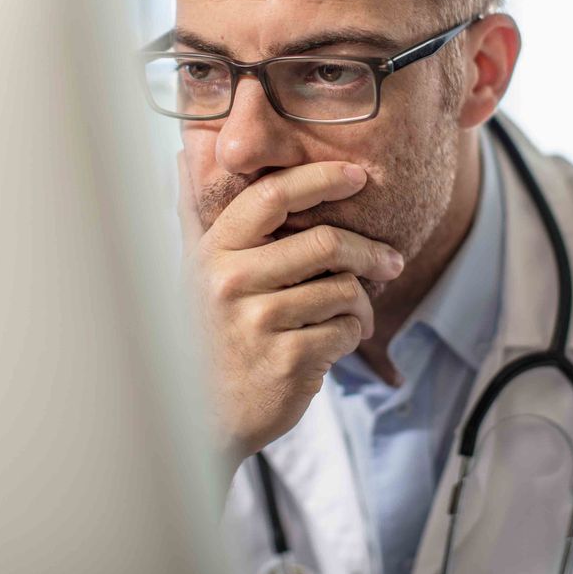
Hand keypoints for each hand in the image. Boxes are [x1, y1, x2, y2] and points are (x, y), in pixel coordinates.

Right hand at [178, 156, 404, 463]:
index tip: (357, 175)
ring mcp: (259, 323)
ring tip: (354, 316)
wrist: (202, 418)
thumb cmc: (206, 337)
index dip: (320, 179)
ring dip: (363, 304)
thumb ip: (193, 217)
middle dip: (370, 251)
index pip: (271, 196)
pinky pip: (346, 330)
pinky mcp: (289, 360)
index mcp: (214, 253)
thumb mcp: (192, 275)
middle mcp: (231, 282)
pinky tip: (335, 343)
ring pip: (345, 289)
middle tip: (391, 261)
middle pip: (324, 243)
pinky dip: (353, 335)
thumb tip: (181, 155)